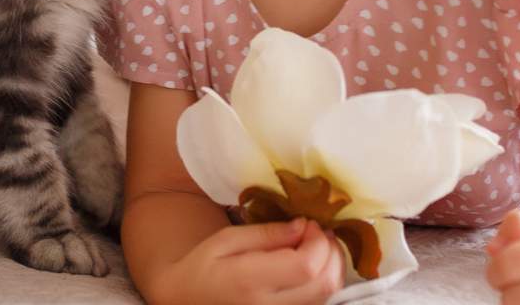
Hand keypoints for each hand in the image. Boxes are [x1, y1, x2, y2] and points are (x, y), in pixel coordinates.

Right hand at [154, 217, 346, 304]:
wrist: (187, 300)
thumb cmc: (202, 267)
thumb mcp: (226, 239)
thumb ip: (266, 233)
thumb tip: (303, 226)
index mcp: (249, 281)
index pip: (306, 265)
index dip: (318, 241)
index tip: (310, 222)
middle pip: (325, 283)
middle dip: (332, 252)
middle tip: (319, 231)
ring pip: (328, 296)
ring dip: (333, 266)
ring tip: (317, 245)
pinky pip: (319, 303)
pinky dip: (324, 281)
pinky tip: (313, 264)